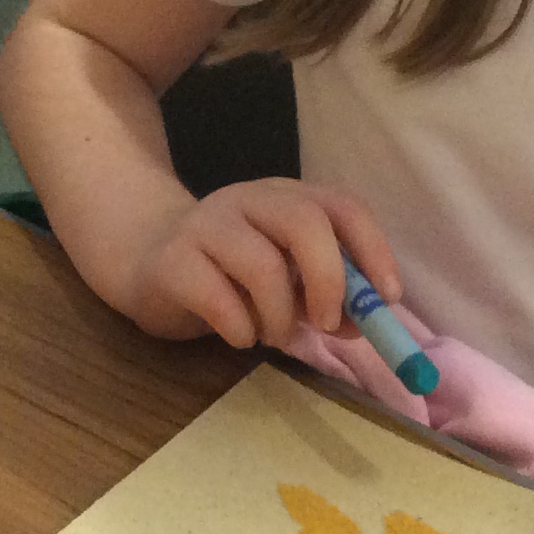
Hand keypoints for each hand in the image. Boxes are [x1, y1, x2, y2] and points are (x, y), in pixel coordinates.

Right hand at [122, 178, 397, 348]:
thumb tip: (361, 324)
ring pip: (262, 264)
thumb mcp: (287, 280)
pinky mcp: (173, 261)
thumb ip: (326, 296)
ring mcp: (207, 226)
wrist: (146, 261)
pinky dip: (240, 329)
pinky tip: (239, 336)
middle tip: (325, 323)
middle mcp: (249, 200)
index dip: (373, 250)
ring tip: (274, 335)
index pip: (343, 206)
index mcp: (287, 198)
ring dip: (280, 315)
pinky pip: (218, 298)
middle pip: (304, 223)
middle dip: (328, 280)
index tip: (387, 298)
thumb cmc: (230, 274)